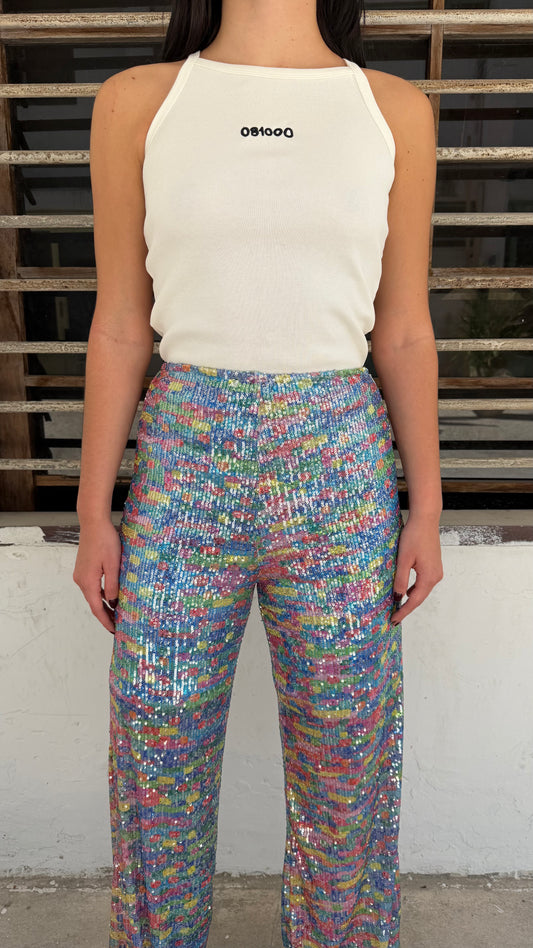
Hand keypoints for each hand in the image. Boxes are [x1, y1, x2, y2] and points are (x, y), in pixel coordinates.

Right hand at [73, 519, 121, 634]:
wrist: (93, 523)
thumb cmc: (105, 541)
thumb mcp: (113, 565)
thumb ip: (113, 585)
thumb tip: (113, 602)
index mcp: (88, 581)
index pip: (97, 608)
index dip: (105, 621)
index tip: (114, 630)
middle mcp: (81, 580)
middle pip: (94, 603)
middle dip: (105, 615)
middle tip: (117, 626)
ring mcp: (81, 574)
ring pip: (93, 595)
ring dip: (103, 605)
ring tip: (116, 613)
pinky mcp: (84, 568)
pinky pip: (92, 586)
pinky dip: (101, 594)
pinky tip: (111, 595)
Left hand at [391, 514, 442, 624]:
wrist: (425, 520)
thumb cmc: (414, 537)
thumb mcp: (403, 559)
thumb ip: (401, 580)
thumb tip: (398, 597)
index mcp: (429, 577)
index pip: (414, 601)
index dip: (404, 611)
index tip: (393, 620)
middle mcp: (435, 576)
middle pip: (419, 597)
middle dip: (407, 607)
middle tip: (394, 617)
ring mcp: (436, 571)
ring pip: (421, 590)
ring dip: (410, 598)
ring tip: (398, 607)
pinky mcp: (433, 565)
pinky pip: (423, 582)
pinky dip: (414, 589)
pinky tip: (405, 590)